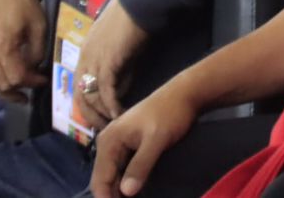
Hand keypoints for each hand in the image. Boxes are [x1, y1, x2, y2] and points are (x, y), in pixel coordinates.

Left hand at [74, 0, 149, 129]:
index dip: (88, 105)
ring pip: (91, 97)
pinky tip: (120, 115)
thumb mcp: (120, 48)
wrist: (139, 3)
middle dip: (91, 116)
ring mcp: (93, 61)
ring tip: (114, 126)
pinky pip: (105, 92)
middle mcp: (84, 59)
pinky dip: (112, 106)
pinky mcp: (107, 63)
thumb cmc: (133, 20)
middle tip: (104, 130)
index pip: (79, 86)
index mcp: (85, 53)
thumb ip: (117, 68)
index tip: (99, 118)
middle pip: (80, 96)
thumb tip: (119, 88)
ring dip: (102, 114)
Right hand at [89, 81, 200, 197]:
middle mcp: (108, 143)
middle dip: (113, 196)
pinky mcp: (128, 146)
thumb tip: (126, 193)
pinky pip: (122, 169)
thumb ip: (140, 166)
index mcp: (109, 141)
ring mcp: (117, 144)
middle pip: (104, 180)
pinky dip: (127, 182)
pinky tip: (137, 192)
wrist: (183, 95)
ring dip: (120, 191)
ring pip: (113, 176)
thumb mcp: (156, 140)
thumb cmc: (170, 114)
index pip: (100, 180)